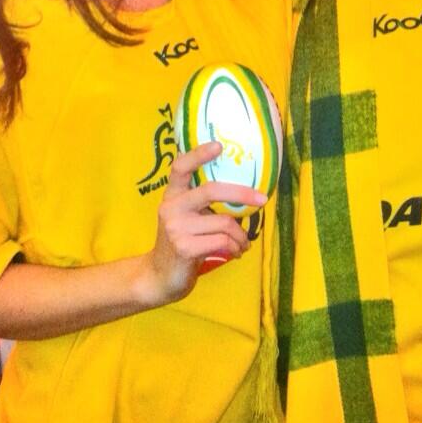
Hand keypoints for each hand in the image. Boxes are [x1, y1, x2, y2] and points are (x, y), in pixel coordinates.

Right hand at [145, 142, 266, 303]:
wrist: (159, 277)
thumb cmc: (181, 242)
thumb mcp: (185, 216)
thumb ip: (201, 201)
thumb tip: (243, 190)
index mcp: (172, 195)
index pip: (180, 167)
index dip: (199, 154)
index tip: (219, 145)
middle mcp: (171, 207)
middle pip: (211, 190)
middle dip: (242, 193)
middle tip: (262, 199)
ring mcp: (176, 228)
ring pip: (224, 222)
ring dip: (241, 235)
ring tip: (243, 243)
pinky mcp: (185, 248)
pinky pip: (223, 241)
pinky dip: (236, 247)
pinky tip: (236, 252)